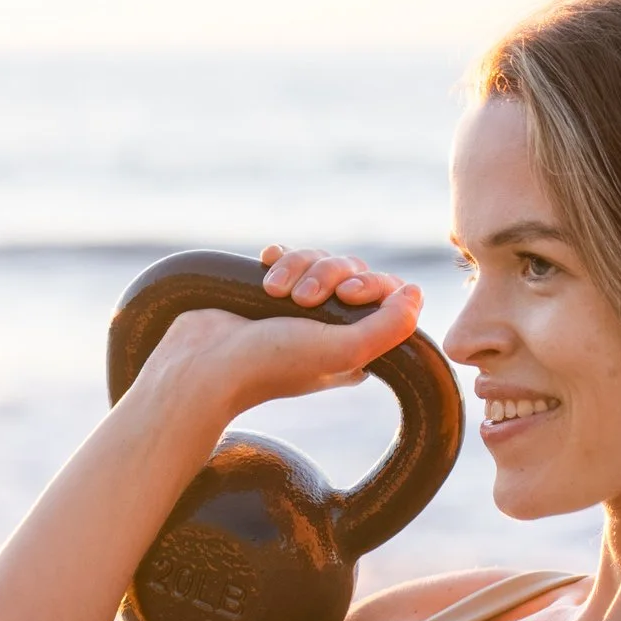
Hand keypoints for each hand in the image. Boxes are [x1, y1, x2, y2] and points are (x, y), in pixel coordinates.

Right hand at [133, 245, 422, 416]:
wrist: (203, 360)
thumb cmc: (271, 363)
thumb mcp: (344, 351)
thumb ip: (389, 327)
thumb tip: (416, 293)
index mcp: (355, 348)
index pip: (386, 298)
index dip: (372, 286)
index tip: (348, 296)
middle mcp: (330, 327)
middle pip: (354, 271)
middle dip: (329, 274)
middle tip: (303, 298)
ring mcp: (298, 308)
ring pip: (321, 260)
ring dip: (299, 266)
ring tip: (274, 289)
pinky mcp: (270, 290)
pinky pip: (290, 256)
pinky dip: (280, 258)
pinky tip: (264, 265)